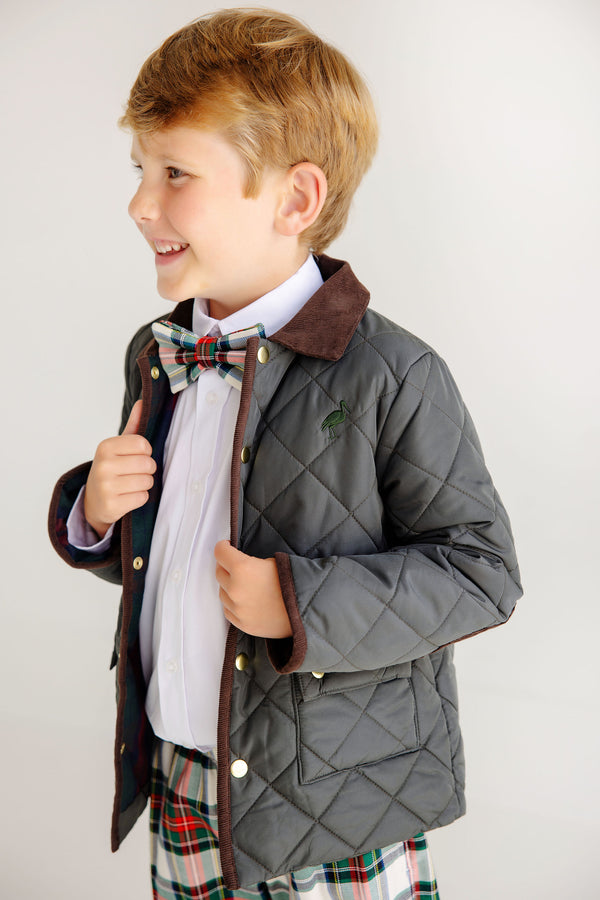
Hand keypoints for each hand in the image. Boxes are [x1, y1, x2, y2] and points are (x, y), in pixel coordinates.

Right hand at [84, 400, 155, 538]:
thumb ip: (133, 426)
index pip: (143, 444)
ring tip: (130, 484)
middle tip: (133, 473)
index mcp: (105, 447)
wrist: (93, 500)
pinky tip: (127, 496)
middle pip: (148, 464)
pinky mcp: (111, 506)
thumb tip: (142, 401)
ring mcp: (106, 487)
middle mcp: (103, 465)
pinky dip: (139, 498)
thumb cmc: (111, 469)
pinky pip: (142, 498)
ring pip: (147, 482)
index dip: (146, 452)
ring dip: (144, 484)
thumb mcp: (119, 447)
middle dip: (147, 469)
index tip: (136, 456)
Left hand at [214, 540, 291, 638]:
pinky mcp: (242, 624)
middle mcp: (235, 589)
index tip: (227, 547)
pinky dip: (233, 603)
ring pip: (222, 592)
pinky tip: (245, 599)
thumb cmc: (294, 583)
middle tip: (237, 565)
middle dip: (226, 566)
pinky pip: (228, 610)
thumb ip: (249, 561)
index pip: (220, 552)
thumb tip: (238, 560)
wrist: (307, 610)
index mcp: (242, 568)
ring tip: (245, 585)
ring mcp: (237, 608)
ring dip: (229, 586)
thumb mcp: (273, 562)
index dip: (224, 547)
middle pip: (219, 572)